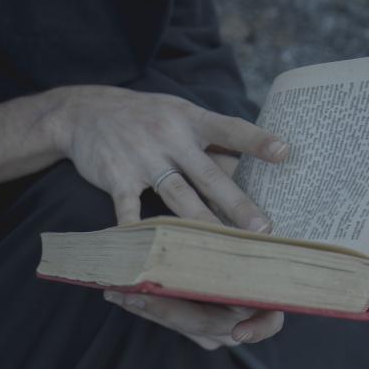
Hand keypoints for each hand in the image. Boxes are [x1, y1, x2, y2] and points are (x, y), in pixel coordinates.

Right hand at [45, 86, 288, 348]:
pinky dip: (138, 234)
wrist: (83, 112)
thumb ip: (208, 139)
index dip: (256, 142)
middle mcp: (169, 138)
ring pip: (177, 197)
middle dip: (237, 203)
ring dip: (202, 225)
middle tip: (263, 229)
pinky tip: (150, 256)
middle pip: (209, 175)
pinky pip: (129, 211)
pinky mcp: (116, 178)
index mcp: (189, 119)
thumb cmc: (143, 116)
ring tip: (224, 248)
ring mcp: (142, 159)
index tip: (285, 153)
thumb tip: (250, 166)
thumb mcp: (177, 114)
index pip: (229, 129)